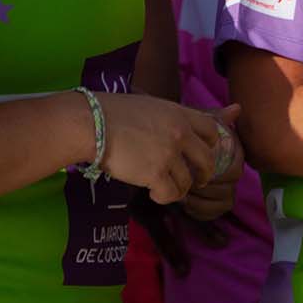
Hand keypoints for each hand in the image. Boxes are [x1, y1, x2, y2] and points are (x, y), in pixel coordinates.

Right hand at [94, 94, 225, 205]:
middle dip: (205, 173)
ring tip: (170, 190)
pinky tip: (154, 194)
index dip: (212, 143)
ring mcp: (169, 154)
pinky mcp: (155, 174)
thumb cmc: (109, 112)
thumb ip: (166, 118)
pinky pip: (170, 193)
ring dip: (181, 189)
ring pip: (188, 181)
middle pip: (207, 159)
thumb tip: (169, 128)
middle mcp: (180, 133)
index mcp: (179, 114)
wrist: (90, 123)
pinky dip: (164, 197)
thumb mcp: (148, 105)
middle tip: (198, 180)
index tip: (206, 151)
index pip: (211, 129)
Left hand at [180, 107, 243, 220]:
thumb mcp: (193, 124)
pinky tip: (184, 204)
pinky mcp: (211, 205)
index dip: (216, 173)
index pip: (234, 171)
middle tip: (184, 183)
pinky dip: (199, 210)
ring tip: (181, 192)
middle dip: (206, 188)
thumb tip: (236, 108)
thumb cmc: (180, 134)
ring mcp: (223, 190)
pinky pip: (212, 213)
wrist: (161, 149)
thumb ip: (214, 119)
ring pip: (222, 201)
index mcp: (232, 155)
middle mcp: (231, 173)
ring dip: (201, 199)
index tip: (194, 169)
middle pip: (228, 188)